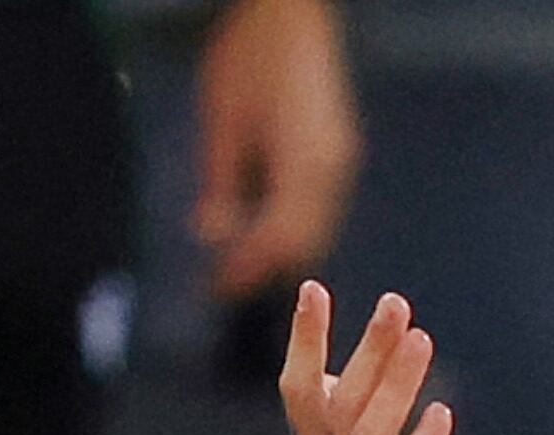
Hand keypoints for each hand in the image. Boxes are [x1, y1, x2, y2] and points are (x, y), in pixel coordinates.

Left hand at [196, 0, 364, 299]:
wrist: (293, 15)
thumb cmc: (252, 57)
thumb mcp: (223, 119)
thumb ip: (222, 182)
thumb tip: (213, 235)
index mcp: (307, 168)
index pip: (281, 240)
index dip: (250, 269)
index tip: (220, 289)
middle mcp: (333, 175)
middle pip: (306, 243)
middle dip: (268, 268)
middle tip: (229, 284)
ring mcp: (340, 165)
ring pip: (317, 230)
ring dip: (282, 251)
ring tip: (244, 262)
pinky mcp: (337, 155)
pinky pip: (320, 210)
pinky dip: (293, 228)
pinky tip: (266, 228)